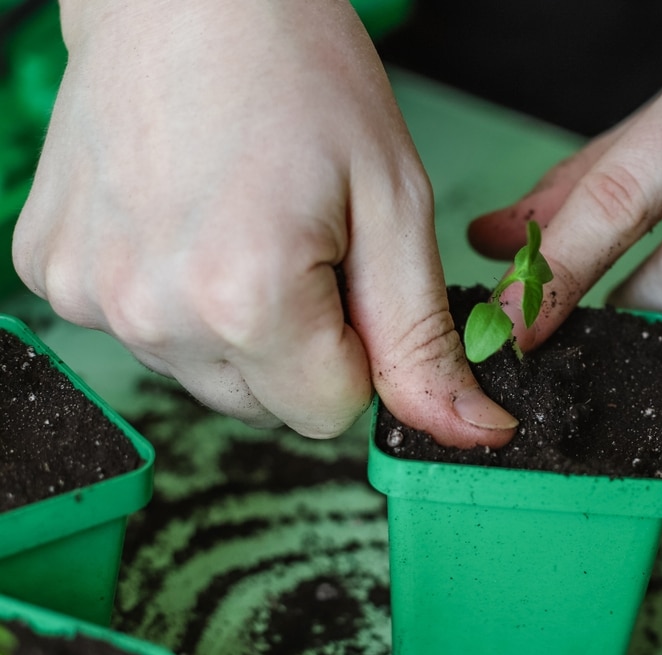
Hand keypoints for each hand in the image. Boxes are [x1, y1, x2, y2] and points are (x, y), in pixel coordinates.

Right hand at [13, 0, 515, 445]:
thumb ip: (423, 340)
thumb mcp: (392, 206)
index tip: (349, 276)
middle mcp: (151, 315)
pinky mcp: (51, 273)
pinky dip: (174, 295)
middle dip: (300, 344)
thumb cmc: (299, 74)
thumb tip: (470, 432)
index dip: (358, 352)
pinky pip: (143, 332)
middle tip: (297, 239)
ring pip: (205, 374)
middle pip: (266, 404)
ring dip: (237, 323)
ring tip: (238, 222)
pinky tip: (183, 219)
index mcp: (244, 302)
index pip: (330, 413)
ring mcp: (87, 296)